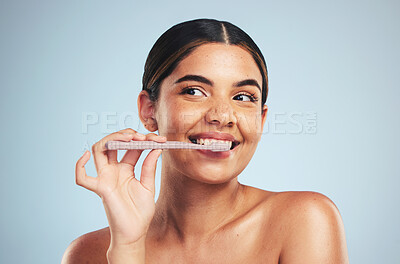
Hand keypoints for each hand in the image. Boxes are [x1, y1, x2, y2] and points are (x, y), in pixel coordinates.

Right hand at [75, 128, 165, 246]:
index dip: (144, 140)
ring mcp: (106, 177)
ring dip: (112, 139)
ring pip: (100, 150)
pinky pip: (82, 178)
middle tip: (144, 136)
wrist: (135, 232)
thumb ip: (149, 167)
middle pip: (114, 143)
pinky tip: (86, 155)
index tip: (159, 139)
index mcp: (126, 168)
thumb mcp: (148, 186)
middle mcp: (114, 170)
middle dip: (128, 135)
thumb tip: (156, 147)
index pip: (132, 146)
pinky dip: (79, 166)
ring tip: (129, 138)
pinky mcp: (100, 188)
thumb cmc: (141, 212)